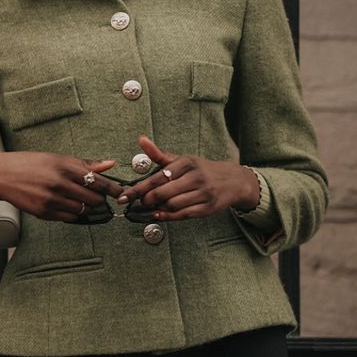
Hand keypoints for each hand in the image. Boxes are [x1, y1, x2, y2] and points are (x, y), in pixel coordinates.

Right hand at [0, 152, 122, 220]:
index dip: (113, 189)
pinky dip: (74, 213)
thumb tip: (110, 164)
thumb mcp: (58, 158)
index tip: (121, 192)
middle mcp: (60, 184)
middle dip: (100, 199)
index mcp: (65, 167)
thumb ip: (85, 164)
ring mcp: (52, 200)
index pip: (98, 181)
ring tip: (84, 201)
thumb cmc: (31, 163)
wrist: (2, 175)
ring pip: (83, 210)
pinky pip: (69, 218)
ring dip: (87, 207)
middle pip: (94, 199)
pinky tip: (69, 206)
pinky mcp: (44, 213)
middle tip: (100, 197)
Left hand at [117, 135, 259, 220]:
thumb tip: (141, 140)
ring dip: (158, 208)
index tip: (125, 196)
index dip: (139, 188)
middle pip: (163, 192)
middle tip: (141, 201)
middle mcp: (196, 177)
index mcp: (187, 163)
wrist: (232, 181)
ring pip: (172, 205)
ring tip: (152, 206)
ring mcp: (203, 193)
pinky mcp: (207, 208)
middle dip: (148, 199)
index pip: (158, 177)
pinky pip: (183, 215)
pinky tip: (160, 214)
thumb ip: (159, 154)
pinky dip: (168, 216)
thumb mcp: (182, 160)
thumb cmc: (201, 170)